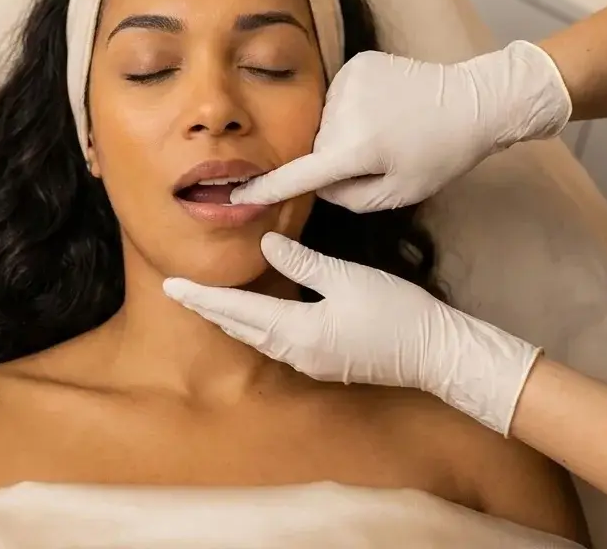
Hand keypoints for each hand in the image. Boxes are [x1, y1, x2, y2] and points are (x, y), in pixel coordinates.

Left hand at [163, 233, 541, 435]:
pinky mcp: (326, 362)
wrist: (435, 352)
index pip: (236, 311)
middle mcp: (296, 352)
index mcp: (296, 331)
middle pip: (240, 328)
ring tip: (207, 303)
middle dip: (209, 309)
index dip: (202, 297)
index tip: (172, 285)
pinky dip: (256, 328)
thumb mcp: (346, 278)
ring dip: (230, 320)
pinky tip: (254, 318)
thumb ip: (302, 262)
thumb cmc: (395, 312)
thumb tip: (265, 243)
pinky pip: (277, 344)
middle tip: (177, 291)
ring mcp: (311, 362)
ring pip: (257, 339)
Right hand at [230, 41, 571, 211]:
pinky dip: (354, 108)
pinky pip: (339, 97)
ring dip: (346, 132)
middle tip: (380, 158)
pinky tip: (386, 108)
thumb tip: (316, 183)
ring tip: (388, 131)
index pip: (299, 173)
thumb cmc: (440, 155)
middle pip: (318, 146)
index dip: (267, 187)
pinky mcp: (357, 62)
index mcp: (357, 148)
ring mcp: (350, 80)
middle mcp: (346, 110)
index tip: (239, 194)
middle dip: (337, 158)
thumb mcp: (397, 193)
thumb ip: (347, 197)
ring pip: (328, 121)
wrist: (473, 102)